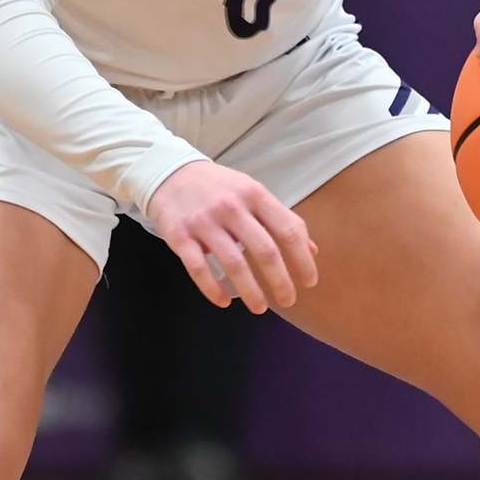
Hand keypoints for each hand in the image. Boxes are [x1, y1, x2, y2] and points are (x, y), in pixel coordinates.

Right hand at [146, 159, 316, 312]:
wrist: (167, 172)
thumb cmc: (217, 187)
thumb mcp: (251, 192)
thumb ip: (280, 218)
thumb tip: (312, 249)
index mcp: (254, 194)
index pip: (288, 230)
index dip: (302, 259)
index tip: (309, 281)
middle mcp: (231, 206)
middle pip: (265, 250)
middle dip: (280, 281)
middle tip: (288, 300)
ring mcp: (204, 221)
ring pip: (233, 263)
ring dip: (251, 291)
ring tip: (259, 308)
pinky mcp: (180, 235)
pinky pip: (198, 268)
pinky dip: (212, 288)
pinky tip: (224, 301)